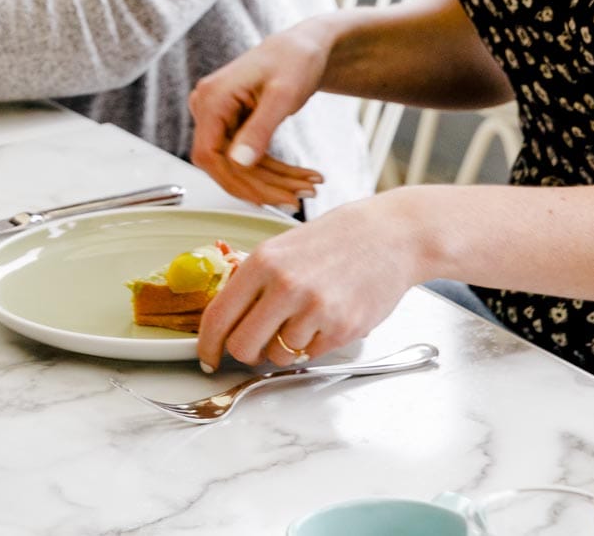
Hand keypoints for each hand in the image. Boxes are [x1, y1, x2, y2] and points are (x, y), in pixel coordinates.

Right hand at [188, 23, 332, 208]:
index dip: (236, 181)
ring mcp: (216, 116)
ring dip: (272, 181)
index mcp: (212, 98)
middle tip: (299, 199)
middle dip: (262, 185)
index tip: (270, 198)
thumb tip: (240, 163)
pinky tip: (299, 177)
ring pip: (236, 164)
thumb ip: (260, 129)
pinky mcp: (229, 123)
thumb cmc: (295, 60)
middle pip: (223, 163)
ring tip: (308, 187)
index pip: (209, 154)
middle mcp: (206, 107)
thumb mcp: (283, 96)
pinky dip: (272, 170)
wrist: (303, 46)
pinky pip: (244, 155)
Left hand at [194, 192, 425, 371]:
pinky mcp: (343, 329)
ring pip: (278, 355)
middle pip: (243, 346)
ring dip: (283, 347)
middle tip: (253, 345)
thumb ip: (249, 282)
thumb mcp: (278, 249)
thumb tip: (222, 318)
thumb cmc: (331, 242)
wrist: (386, 237)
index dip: (207, 344)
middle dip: (244, 352)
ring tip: (301, 318)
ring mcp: (316, 310)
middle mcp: (285, 287)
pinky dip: (311, 345)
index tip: (206, 356)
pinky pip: (310, 355)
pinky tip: (323, 319)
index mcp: (262, 263)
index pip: (219, 316)